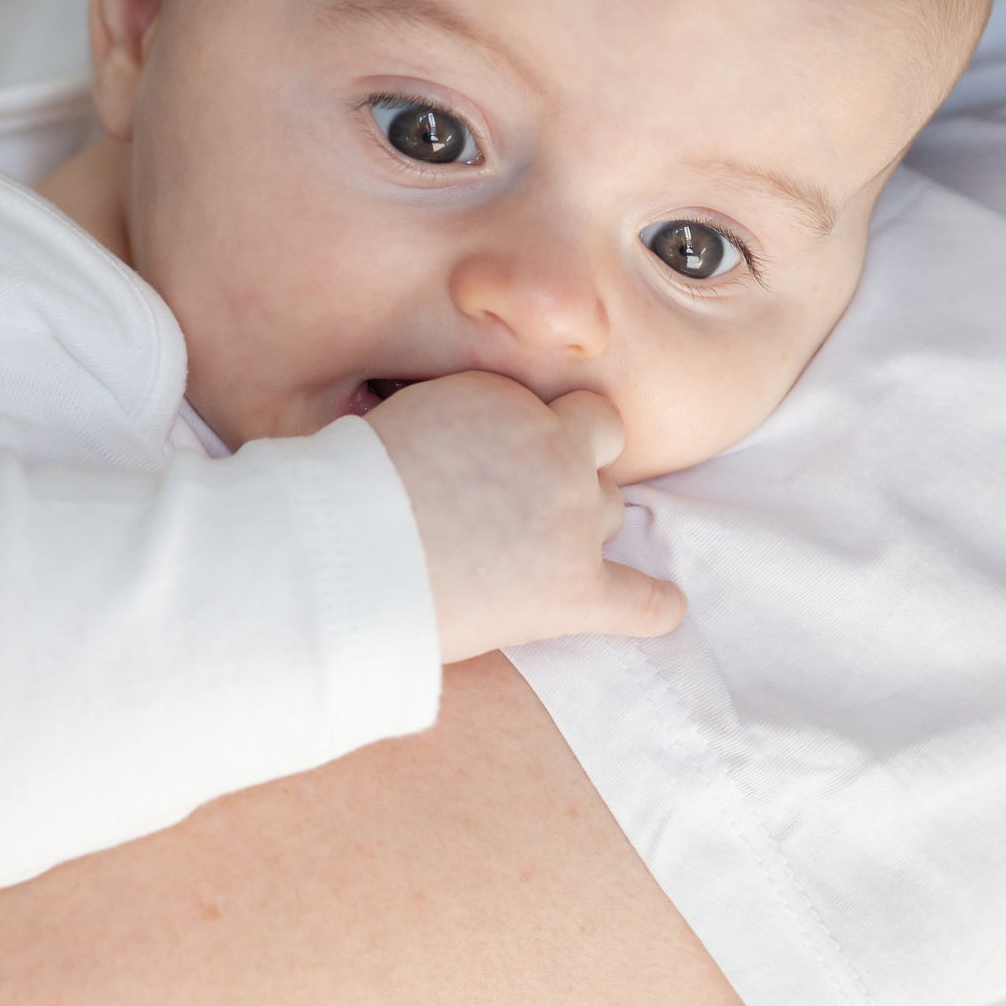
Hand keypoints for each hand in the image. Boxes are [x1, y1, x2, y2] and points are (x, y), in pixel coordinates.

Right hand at [366, 373, 685, 661]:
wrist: (339, 558)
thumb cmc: (344, 496)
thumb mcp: (405, 422)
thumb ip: (463, 425)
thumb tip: (479, 452)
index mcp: (509, 398)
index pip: (553, 411)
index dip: (533, 439)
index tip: (501, 467)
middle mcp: (553, 448)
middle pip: (594, 453)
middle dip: (567, 473)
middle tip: (511, 511)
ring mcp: (570, 518)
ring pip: (609, 512)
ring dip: (581, 529)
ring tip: (522, 558)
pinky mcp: (572, 588)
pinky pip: (640, 599)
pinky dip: (655, 605)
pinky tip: (666, 607)